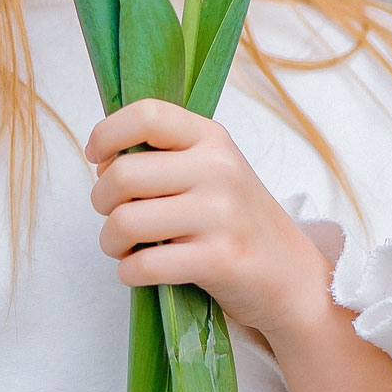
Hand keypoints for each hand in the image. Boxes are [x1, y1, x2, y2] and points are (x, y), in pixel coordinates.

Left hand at [86, 98, 391, 391]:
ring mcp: (222, 214)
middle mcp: (219, 169)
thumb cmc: (239, 223)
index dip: (107, 135)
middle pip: (122, 174)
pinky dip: (129, 272)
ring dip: (111, 241)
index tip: (97, 159)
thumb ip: (168, 157)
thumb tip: (102, 161)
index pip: (146, 114)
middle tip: (114, 215)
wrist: (294, 277)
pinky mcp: (220, 260)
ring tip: (126, 247)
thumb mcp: (215, 172)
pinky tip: (140, 270)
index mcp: (213, 139)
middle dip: (101, 201)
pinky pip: (143, 265)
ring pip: (124, 221)